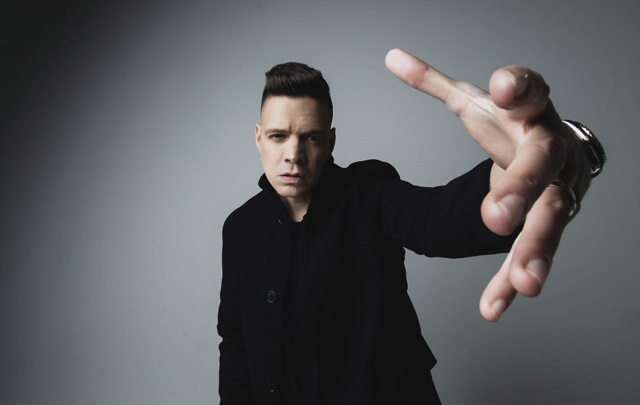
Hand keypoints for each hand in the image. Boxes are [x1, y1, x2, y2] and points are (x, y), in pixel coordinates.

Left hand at [385, 48, 590, 320]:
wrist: (556, 149)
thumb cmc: (511, 123)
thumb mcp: (474, 101)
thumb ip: (434, 82)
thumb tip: (391, 58)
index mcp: (529, 111)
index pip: (532, 92)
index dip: (521, 87)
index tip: (503, 84)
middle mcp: (550, 149)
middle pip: (543, 166)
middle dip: (522, 188)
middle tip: (494, 215)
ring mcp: (557, 189)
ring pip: (552, 218)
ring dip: (534, 250)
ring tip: (523, 282)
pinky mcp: (548, 222)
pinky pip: (531, 252)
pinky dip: (511, 281)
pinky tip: (495, 307)